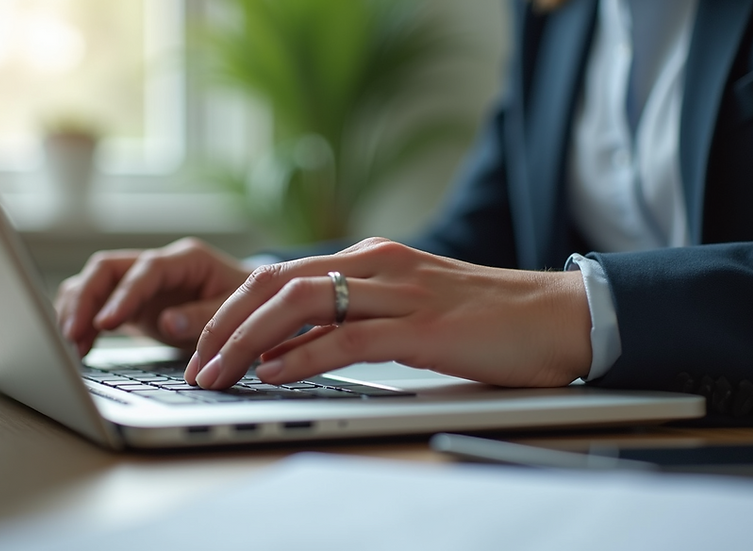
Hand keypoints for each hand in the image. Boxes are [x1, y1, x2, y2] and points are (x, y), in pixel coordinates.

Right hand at [55, 238, 250, 356]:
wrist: (250, 305)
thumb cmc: (245, 306)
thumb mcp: (234, 312)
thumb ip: (203, 318)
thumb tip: (168, 323)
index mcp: (187, 259)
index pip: (146, 270)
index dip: (124, 295)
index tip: (105, 323)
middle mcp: (158, 265)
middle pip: (107, 269)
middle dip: (84, 299)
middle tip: (71, 335)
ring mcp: (140, 281)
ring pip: (94, 282)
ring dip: (77, 310)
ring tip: (72, 345)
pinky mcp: (131, 301)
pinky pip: (97, 302)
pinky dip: (83, 320)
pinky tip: (79, 345)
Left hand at [185, 238, 591, 388]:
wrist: (557, 316)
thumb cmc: (483, 320)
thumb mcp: (404, 313)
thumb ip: (350, 322)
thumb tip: (288, 350)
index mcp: (372, 258)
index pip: (281, 276)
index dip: (232, 307)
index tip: (200, 340)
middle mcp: (378, 264)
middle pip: (277, 284)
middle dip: (225, 323)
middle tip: (195, 361)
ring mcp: (401, 292)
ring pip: (302, 304)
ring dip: (249, 341)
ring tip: (219, 373)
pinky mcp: (425, 328)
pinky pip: (349, 337)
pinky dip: (303, 356)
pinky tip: (274, 374)